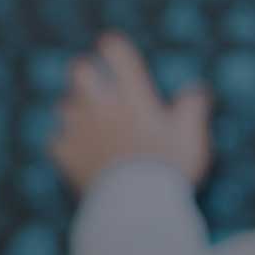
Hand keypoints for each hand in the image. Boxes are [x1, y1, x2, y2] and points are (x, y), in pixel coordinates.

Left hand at [50, 33, 212, 194]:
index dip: (113, 47)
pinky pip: (56, 142)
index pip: (118, 55)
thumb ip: (191, 111)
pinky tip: (74, 153)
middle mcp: (102, 106)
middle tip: (91, 81)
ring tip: (84, 120)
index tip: (112, 46)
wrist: (135, 207)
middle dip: (84, 72)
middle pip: (80, 71)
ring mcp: (81, 129)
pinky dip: (64, 146)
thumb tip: (197, 89)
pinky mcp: (66, 155)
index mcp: (133, 97)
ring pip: (64, 105)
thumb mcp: (190, 139)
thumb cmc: (168, 170)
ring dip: (73, 110)